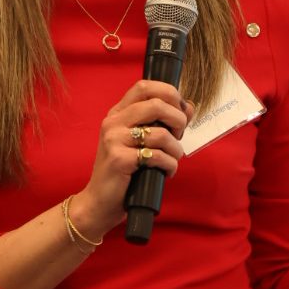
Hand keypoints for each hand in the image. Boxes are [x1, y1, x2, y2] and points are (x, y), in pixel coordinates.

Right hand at [69, 80, 194, 242]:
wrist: (100, 202)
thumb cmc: (124, 172)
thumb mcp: (142, 143)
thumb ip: (163, 123)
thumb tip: (188, 107)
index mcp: (118, 114)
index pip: (144, 86)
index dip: (168, 92)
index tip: (179, 110)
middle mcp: (113, 122)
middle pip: (156, 104)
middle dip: (177, 119)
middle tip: (179, 135)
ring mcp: (113, 139)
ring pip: (160, 133)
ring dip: (176, 149)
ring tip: (173, 160)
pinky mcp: (119, 159)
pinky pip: (157, 156)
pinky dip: (169, 165)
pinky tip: (166, 172)